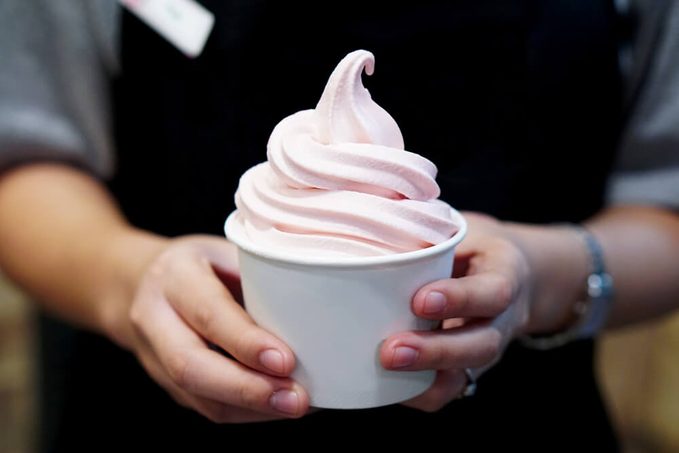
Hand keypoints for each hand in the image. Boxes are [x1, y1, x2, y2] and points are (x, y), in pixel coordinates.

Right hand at [103, 234, 309, 422]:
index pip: (208, 313)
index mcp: (174, 275)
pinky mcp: (167, 383)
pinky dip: (246, 413)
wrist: (138, 283)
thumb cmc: (199, 263)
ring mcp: (154, 356)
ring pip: (197, 395)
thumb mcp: (225, 248)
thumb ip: (259, 273)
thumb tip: (319, 307)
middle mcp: (155, 318)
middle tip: (296, 399)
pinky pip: (204, 406)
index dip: (246, 342)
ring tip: (296, 406)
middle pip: (191, 367)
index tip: (287, 360)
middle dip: (248, 389)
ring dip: (251, 408)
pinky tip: (279, 407)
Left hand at [380, 212, 533, 411]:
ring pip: (464, 374)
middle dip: (435, 351)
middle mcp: (501, 319)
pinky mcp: (467, 367)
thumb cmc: (473, 244)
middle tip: (391, 350)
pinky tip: (379, 385)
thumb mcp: (463, 226)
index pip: (492, 292)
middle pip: (480, 345)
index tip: (420, 299)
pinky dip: (416, 393)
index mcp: (504, 274)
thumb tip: (372, 209)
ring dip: (423, 377)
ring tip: (382, 370)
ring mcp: (485, 348)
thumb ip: (431, 225)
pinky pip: (447, 390)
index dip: (459, 299)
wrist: (510, 273)